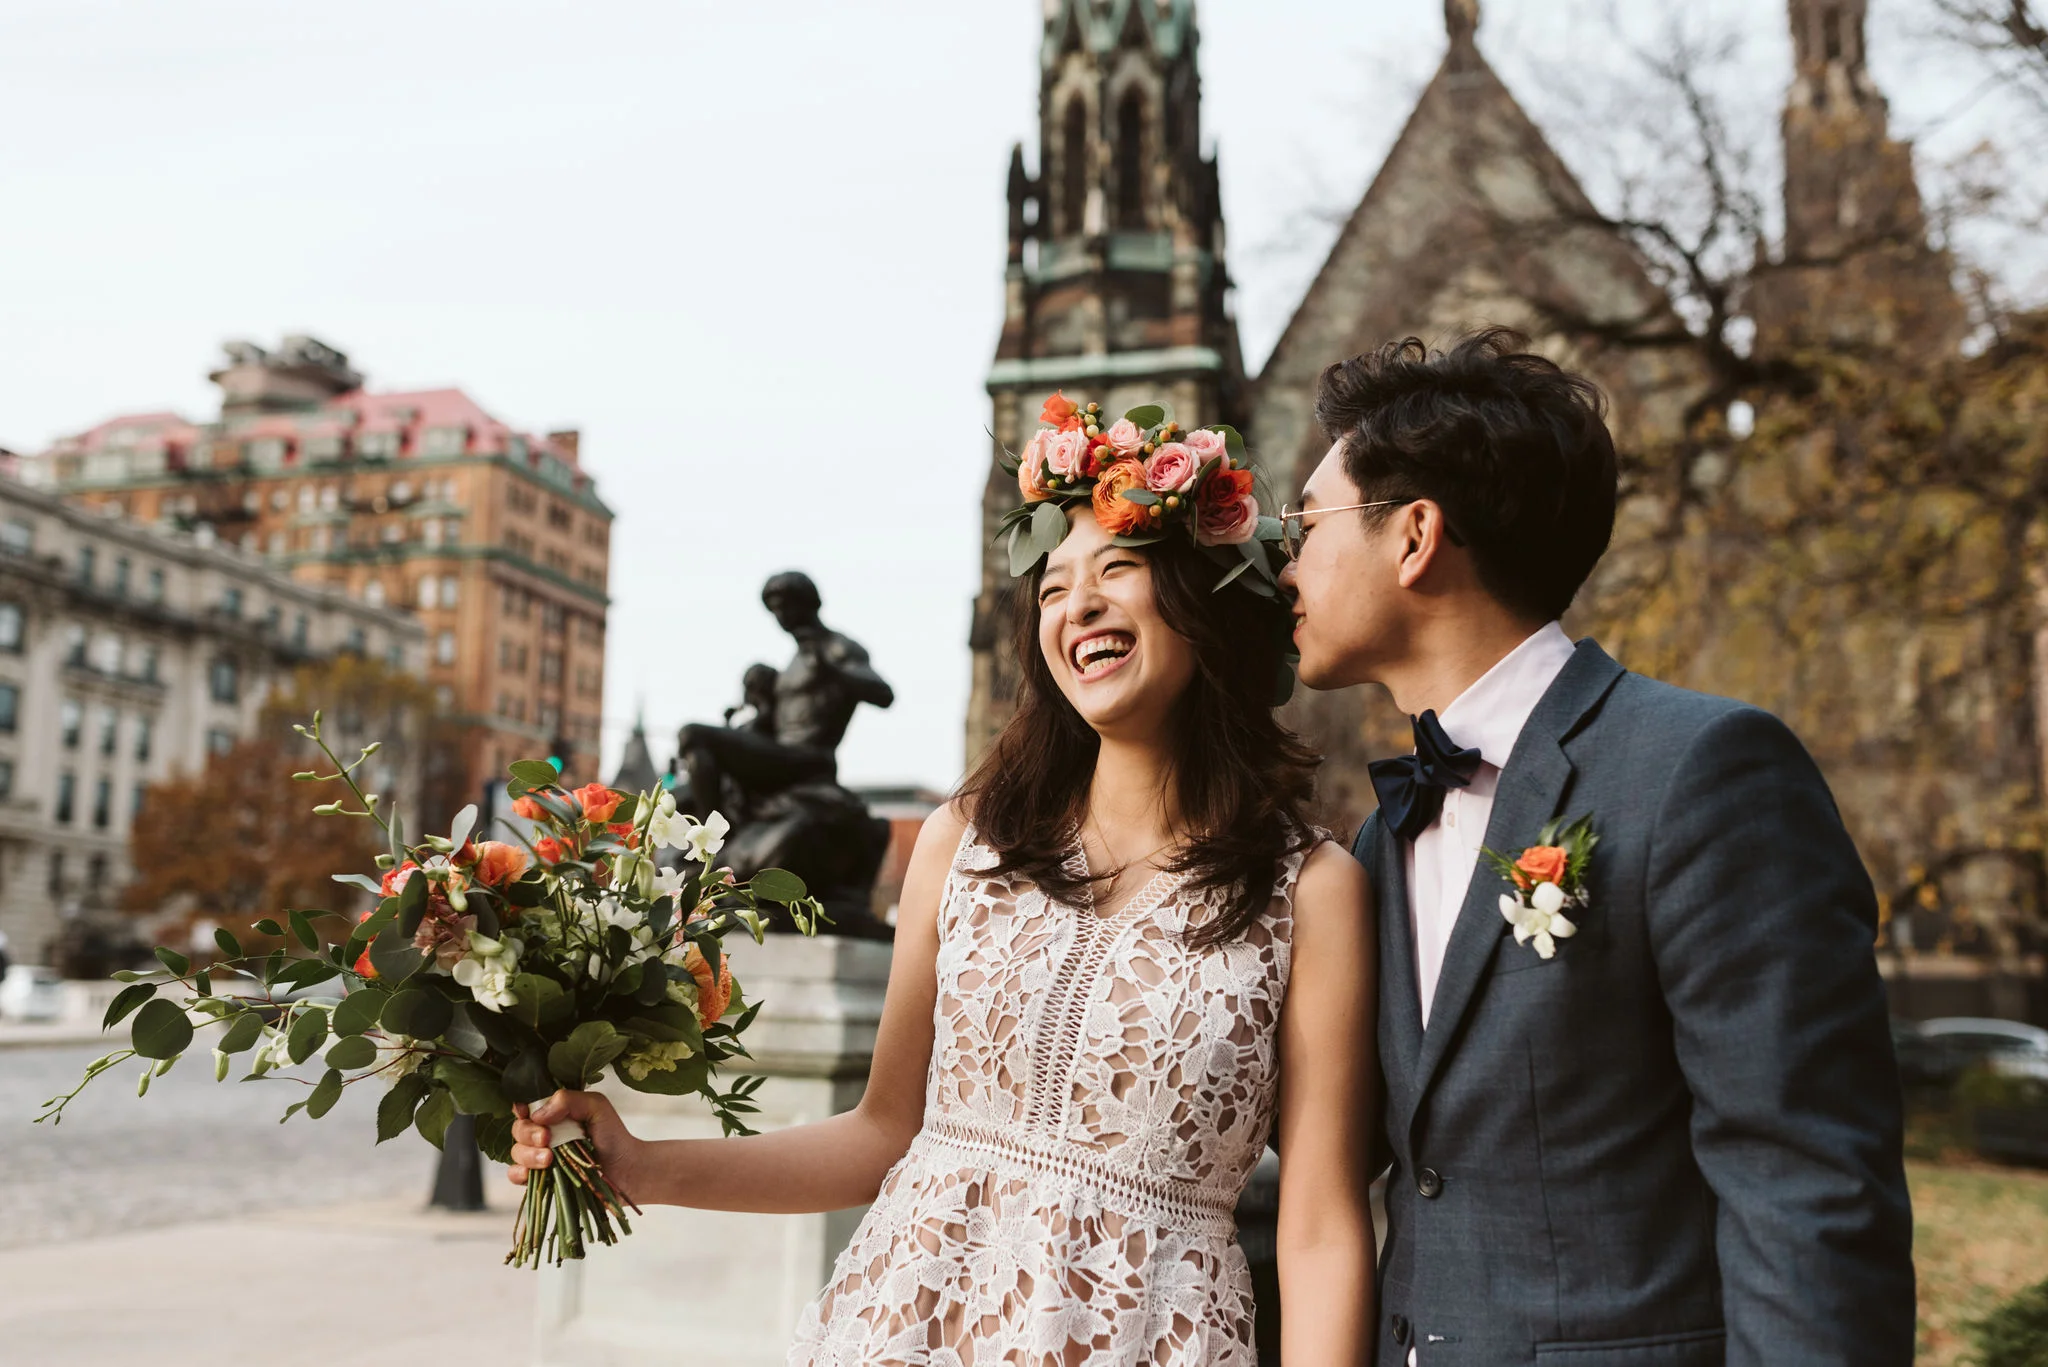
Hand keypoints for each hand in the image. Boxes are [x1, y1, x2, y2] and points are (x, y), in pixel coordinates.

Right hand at [508, 1090, 643, 1200]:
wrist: (625, 1170)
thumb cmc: (612, 1135)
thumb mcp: (596, 1106)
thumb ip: (568, 1100)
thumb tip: (538, 1114)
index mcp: (554, 1113)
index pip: (525, 1106)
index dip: (521, 1108)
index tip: (528, 1112)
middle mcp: (544, 1133)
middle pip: (518, 1129)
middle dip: (528, 1133)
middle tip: (547, 1138)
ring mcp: (540, 1157)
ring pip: (516, 1152)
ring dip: (528, 1155)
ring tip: (549, 1158)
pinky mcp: (541, 1179)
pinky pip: (516, 1175)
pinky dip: (519, 1173)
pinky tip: (533, 1172)